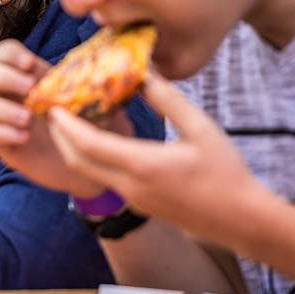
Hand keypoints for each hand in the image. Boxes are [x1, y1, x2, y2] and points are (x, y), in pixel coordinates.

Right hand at [0, 39, 106, 197]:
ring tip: (27, 119)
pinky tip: (24, 138)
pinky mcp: (3, 144)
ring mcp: (5, 119)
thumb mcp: (102, 102)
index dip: (10, 54)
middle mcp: (12, 95)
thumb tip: (107, 71)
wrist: (92, 165)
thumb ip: (98, 85)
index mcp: (32, 76)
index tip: (29, 65)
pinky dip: (2, 132)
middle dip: (3, 78)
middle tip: (29, 90)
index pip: (4, 53)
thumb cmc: (97, 128)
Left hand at [47, 74, 272, 245]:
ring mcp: (133, 198)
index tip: (53, 106)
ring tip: (71, 122)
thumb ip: (168, 100)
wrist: (241, 220)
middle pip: (78, 162)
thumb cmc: (226, 172)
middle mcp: (130, 186)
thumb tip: (145, 73)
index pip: (88, 145)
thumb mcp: (201, 128)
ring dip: (75, 148)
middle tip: (53, 111)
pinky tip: (100, 140)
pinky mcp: (139, 203)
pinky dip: (93, 158)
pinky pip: (105, 178)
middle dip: (60, 137)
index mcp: (142, 165)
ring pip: (89, 173)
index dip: (66, 126)